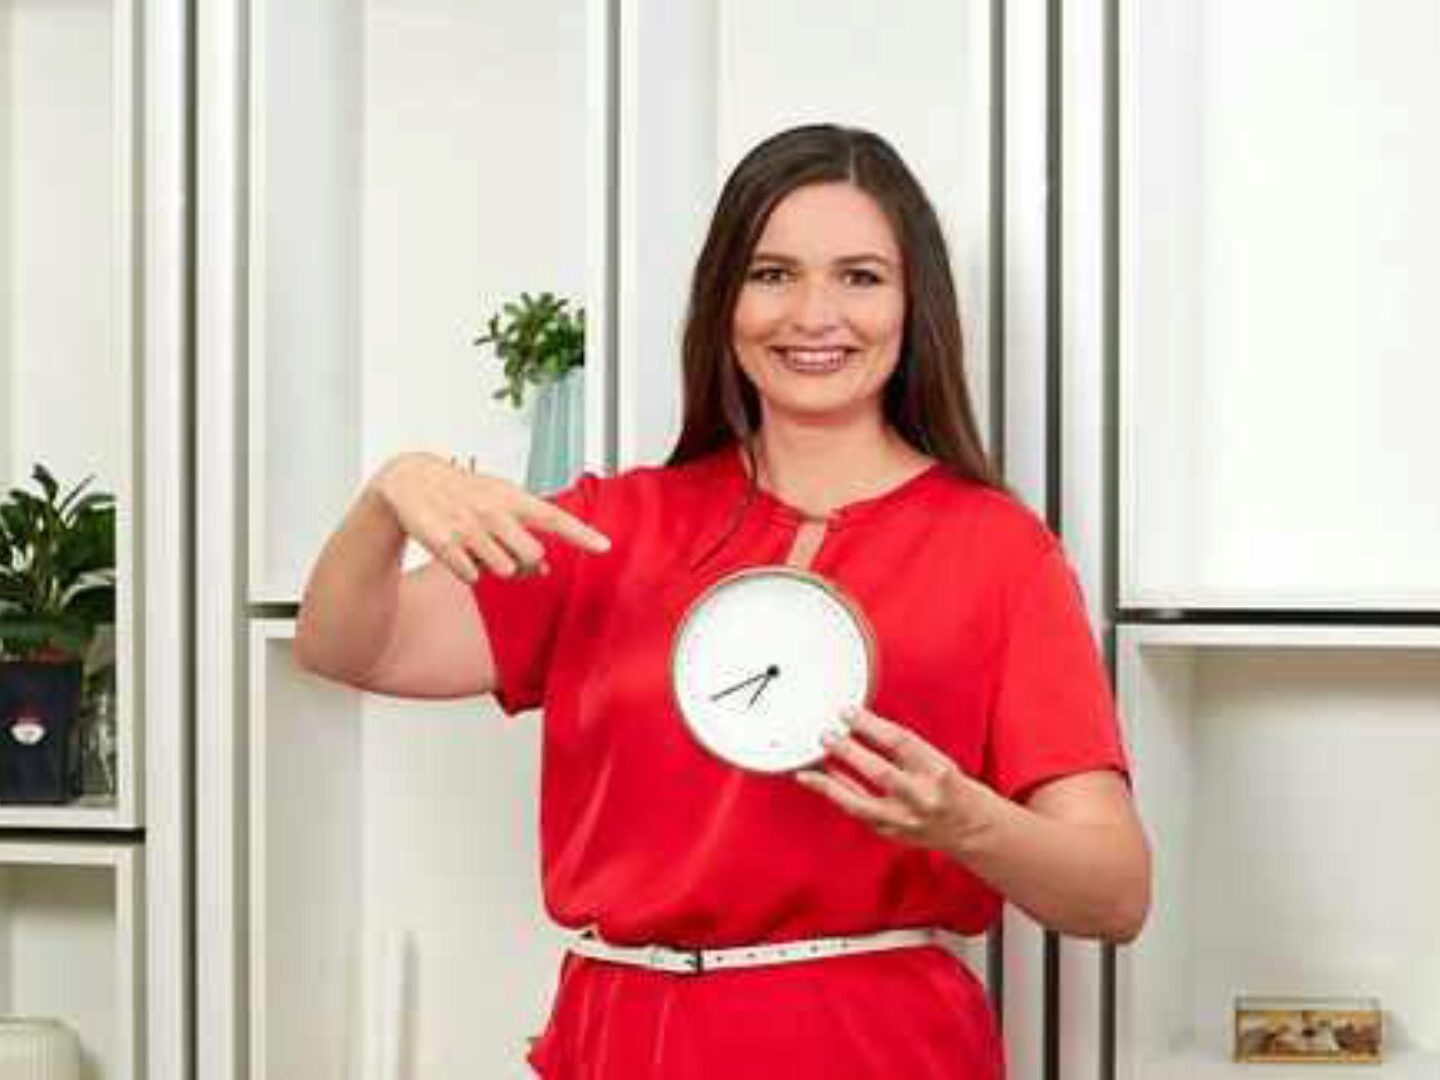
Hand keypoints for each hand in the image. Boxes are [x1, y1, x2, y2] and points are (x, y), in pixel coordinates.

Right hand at [367, 451, 609, 583]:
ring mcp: (469, 528)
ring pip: (503, 570)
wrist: (412, 479)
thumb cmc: (465, 492)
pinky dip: (468, 571)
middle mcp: (494, 511)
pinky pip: (471, 576)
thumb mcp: (498, 504)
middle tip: (507, 550)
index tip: (605, 546)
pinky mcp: (445, 543)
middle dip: (525, 562)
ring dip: (494, 567)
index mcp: (512, 498)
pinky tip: (459, 551)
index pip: (555, 517)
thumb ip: (525, 534)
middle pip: (532, 555)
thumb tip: (545, 571)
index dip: (581, 534)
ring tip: (479, 547)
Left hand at [795, 706, 997, 854]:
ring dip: (830, 782)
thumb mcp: (937, 759)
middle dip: (848, 751)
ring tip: (810, 765)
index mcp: (937, 771)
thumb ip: (903, 748)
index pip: (899, 743)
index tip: (848, 713)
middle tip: (826, 735)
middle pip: (879, 771)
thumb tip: (861, 726)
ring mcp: (905, 820)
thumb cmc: (952, 788)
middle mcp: (921, 797)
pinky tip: (823, 781)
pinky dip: (837, 795)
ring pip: (860, 801)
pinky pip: (857, 812)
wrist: (970, 828)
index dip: (870, 725)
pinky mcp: (891, 833)